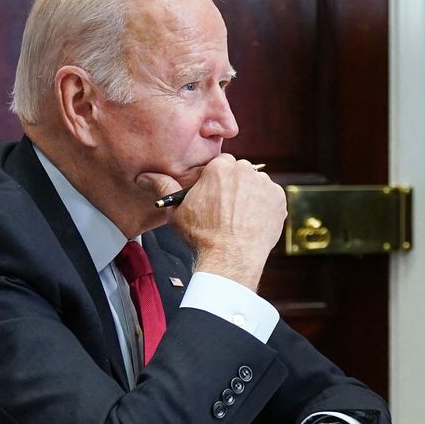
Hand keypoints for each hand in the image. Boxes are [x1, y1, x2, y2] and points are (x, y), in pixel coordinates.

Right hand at [143, 154, 284, 289]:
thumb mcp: (177, 210)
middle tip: (226, 209)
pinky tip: (252, 221)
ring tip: (239, 218)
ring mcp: (264, 184)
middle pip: (239, 172)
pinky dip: (264, 207)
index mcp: (219, 168)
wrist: (231, 257)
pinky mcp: (279, 199)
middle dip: (233, 187)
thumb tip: (145, 176)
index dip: (215, 182)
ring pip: (255, 184)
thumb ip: (163, 187)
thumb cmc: (203, 235)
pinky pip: (271, 198)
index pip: (219, 165)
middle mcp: (245, 171)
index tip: (214, 196)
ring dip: (249, 196)